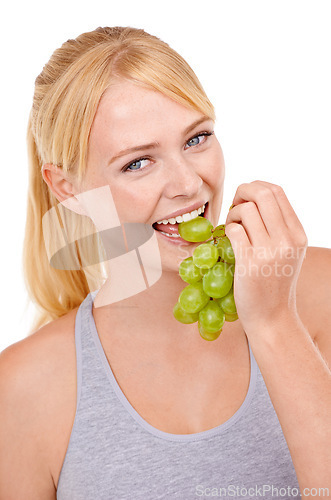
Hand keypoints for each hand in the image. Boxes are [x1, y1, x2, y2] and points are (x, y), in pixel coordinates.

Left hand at [225, 180, 307, 335]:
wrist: (272, 317)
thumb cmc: (274, 283)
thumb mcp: (288, 252)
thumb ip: (278, 227)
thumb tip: (253, 198)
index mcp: (297, 234)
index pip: (277, 192)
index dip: (255, 187)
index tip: (244, 197)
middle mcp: (287, 240)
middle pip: (262, 194)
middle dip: (242, 192)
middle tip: (234, 205)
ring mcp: (269, 252)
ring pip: (246, 210)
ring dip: (233, 214)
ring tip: (232, 227)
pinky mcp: (250, 263)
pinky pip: (234, 230)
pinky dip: (227, 230)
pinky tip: (228, 240)